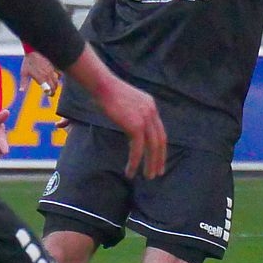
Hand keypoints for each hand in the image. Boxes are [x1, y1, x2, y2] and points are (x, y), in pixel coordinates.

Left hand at [22, 50, 59, 95]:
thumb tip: (22, 90)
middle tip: (51, 93)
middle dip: (53, 90)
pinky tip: (57, 77)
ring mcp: (52, 71)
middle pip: (54, 86)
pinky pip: (59, 73)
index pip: (48, 89)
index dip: (50, 93)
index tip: (48, 94)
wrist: (33, 50)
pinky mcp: (54, 66)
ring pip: (57, 81)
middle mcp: (47, 75)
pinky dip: (59, 77)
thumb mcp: (24, 73)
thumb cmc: (28, 61)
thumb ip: (24, 82)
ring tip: (54, 87)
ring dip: (56, 85)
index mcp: (41, 78)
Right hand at [61, 45, 166, 176]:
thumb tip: (131, 129)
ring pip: (152, 147)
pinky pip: (137, 149)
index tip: (159, 160)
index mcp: (151, 106)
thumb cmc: (107, 93)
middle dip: (159, 159)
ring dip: (150, 164)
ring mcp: (145, 119)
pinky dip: (135, 162)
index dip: (160, 148)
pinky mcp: (135, 125)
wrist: (102, 85)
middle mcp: (152, 112)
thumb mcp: (127, 102)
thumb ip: (133, 114)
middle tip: (158, 173)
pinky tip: (131, 171)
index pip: (160, 131)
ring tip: (148, 176)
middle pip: (160, 141)